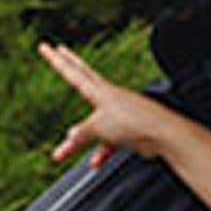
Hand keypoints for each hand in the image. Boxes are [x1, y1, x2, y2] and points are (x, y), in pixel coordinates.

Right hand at [39, 41, 163, 170]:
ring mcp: (120, 112)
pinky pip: (110, 141)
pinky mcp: (129, 128)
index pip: (73, 72)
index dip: (57, 61)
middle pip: (84, 78)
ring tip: (64, 153)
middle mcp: (110, 97)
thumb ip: (81, 133)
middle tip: (59, 50)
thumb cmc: (134, 123)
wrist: (163, 134)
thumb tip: (71, 138)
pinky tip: (96, 162)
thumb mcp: (98, 128)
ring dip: (81, 140)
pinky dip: (102, 151)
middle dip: (70, 65)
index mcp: (100, 91)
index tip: (46, 47)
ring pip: (94, 124)